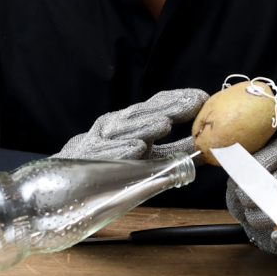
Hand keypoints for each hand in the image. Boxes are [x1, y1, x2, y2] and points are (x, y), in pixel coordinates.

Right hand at [54, 88, 208, 160]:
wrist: (67, 178)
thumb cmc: (113, 164)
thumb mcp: (149, 156)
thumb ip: (176, 150)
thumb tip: (209, 147)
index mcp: (131, 120)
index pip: (155, 104)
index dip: (178, 99)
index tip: (201, 97)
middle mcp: (115, 124)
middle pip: (143, 113)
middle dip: (168, 108)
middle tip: (191, 104)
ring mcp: (99, 140)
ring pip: (124, 131)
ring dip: (145, 126)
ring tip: (165, 124)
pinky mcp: (87, 158)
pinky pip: (105, 154)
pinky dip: (120, 151)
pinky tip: (136, 150)